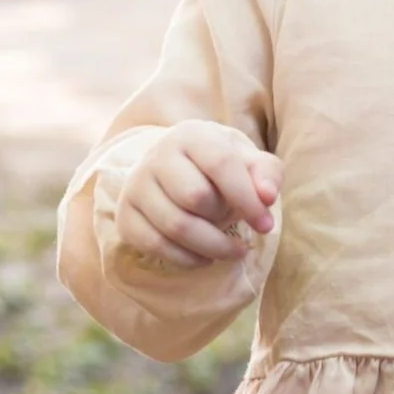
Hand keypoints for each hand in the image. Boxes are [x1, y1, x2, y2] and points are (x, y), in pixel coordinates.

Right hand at [115, 121, 281, 269]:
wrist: (177, 171)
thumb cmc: (221, 168)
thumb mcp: (250, 162)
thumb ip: (267, 174)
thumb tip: (267, 196)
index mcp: (191, 135)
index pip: (221, 164)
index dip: (247, 198)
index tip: (266, 225)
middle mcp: (157, 155)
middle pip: (196, 197)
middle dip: (223, 219)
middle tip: (235, 224)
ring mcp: (136, 186)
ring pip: (176, 226)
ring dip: (211, 246)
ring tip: (231, 250)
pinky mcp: (126, 216)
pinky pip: (156, 245)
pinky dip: (187, 259)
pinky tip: (205, 257)